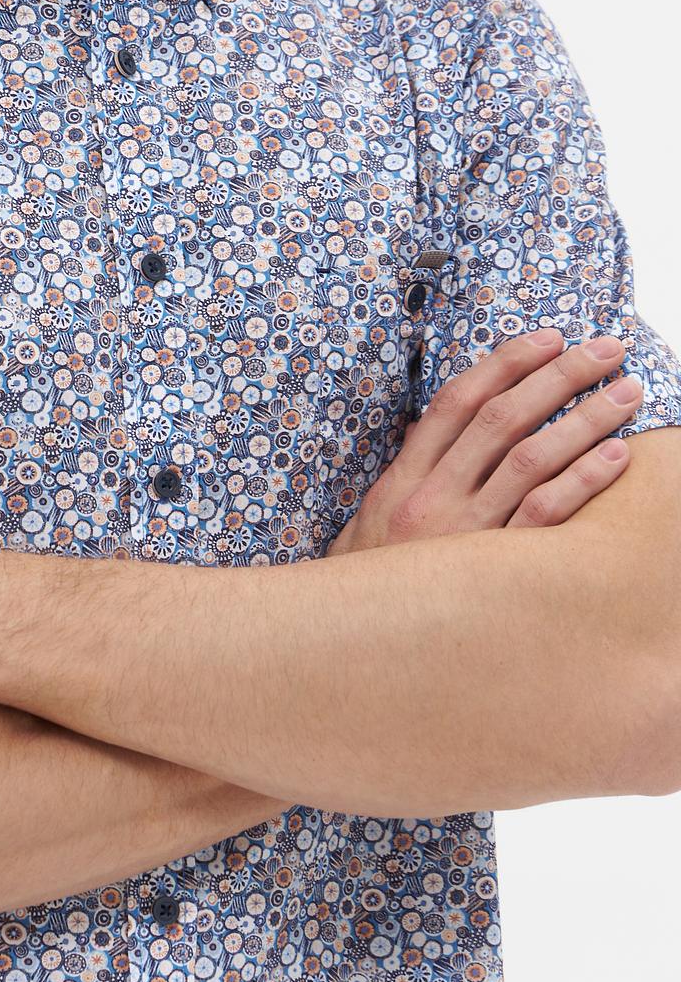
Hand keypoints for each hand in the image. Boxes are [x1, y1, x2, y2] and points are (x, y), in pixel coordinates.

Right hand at [325, 328, 639, 555]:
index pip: (457, 402)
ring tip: (626, 394)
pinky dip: (584, 482)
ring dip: (585, 420)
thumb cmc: (375, 580)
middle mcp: (434, 497)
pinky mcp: (495, 574)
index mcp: (405, 477)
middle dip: (559, 376)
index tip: (548, 337)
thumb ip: (411, 469)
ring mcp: (467, 535)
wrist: (354, 644)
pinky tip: (617, 456)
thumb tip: (437, 426)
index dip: (505, 363)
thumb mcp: (378, 516)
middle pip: (503, 420)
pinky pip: (546, 517)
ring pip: (532, 460)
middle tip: (605, 348)